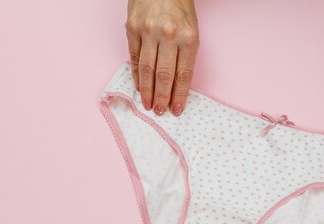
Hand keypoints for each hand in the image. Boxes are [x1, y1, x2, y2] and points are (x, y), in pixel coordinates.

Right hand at [125, 0, 199, 116]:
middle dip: (162, 98)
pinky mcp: (132, 29)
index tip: (176, 109)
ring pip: (146, 70)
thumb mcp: (192, 27)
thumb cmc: (179, 5)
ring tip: (148, 104)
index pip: (183, 74)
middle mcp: (168, 35)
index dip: (179, 95)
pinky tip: (139, 86)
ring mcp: (148, 31)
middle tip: (160, 112)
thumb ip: (185, 53)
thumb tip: (177, 83)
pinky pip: (133, 58)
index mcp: (188, 36)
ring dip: (147, 91)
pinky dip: (136, 75)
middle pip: (164, 76)